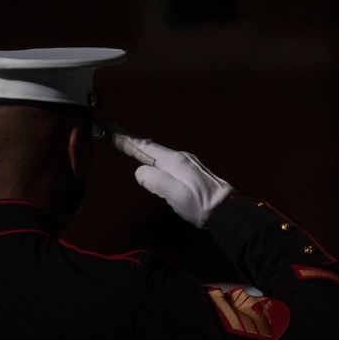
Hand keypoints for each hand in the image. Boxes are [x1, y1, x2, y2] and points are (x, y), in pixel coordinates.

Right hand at [108, 123, 234, 227]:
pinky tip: (155, 165)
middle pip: (152, 148)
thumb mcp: (175, 195)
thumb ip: (155, 181)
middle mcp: (182, 157)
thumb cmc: (201, 205)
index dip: (126, 138)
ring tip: (131, 148)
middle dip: (133, 143)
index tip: (110, 128)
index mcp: (175, 161)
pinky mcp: (194, 172)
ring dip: (145, 151)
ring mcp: (189, 163)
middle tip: (116, 137)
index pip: (145, 146)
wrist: (228, 211)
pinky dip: (156, 160)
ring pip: (161, 155)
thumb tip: (140, 172)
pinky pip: (169, 162)